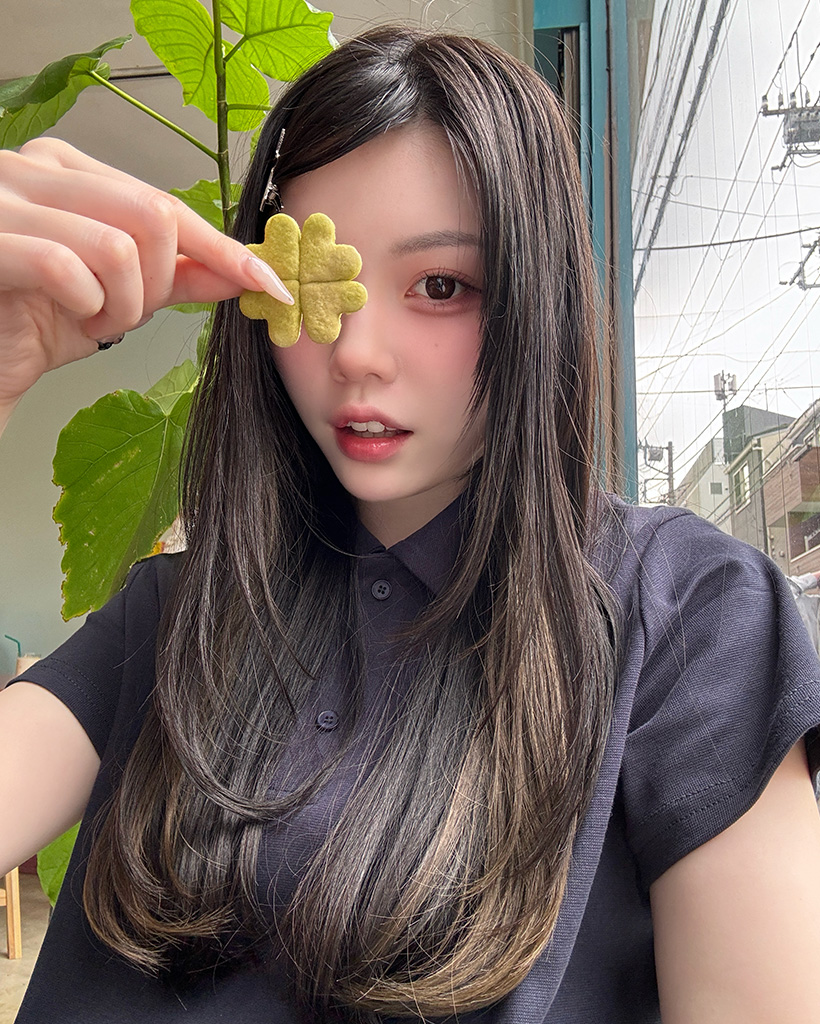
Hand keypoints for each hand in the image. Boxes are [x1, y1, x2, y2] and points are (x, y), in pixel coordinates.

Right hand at [0, 138, 291, 407]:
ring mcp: (4, 198)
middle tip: (129, 314)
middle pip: (153, 216)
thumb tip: (246, 271)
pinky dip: (88, 308)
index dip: (225, 248)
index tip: (271, 283)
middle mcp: (32, 167)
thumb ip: (178, 277)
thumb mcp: (118, 296)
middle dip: (161, 283)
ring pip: (119, 246)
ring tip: (94, 320)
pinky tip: (71, 320)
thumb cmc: (33, 320)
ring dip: (124, 305)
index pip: (166, 203)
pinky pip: (71, 270)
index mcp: (67, 169)